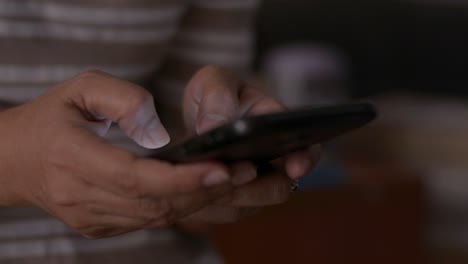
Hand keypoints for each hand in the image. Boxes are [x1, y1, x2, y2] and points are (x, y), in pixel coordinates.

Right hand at [0, 70, 234, 237]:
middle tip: (245, 173)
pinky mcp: (101, 226)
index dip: (181, 178)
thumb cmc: (53, 117)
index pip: (135, 178)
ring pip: (156, 218)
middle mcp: (80, 197)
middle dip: (203, 191)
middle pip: (154, 203)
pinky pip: (150, 221)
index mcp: (72, 158)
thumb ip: (121, 100)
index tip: (221, 169)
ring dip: (199, 201)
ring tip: (236, 181)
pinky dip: (182, 207)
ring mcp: (91, 218)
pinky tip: (207, 191)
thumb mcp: (81, 88)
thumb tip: (160, 135)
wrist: (15, 159)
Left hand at [179, 66, 319, 227]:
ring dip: (225, 197)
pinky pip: (224, 213)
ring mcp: (255, 185)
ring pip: (249, 205)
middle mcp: (274, 161)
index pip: (306, 147)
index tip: (294, 168)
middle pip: (277, 188)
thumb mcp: (213, 82)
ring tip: (201, 182)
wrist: (193, 123)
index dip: (305, 159)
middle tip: (226, 176)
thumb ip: (217, 95)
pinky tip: (190, 192)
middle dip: (253, 188)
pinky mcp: (235, 202)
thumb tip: (212, 127)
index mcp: (276, 126)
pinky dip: (207, 205)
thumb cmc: (213, 97)